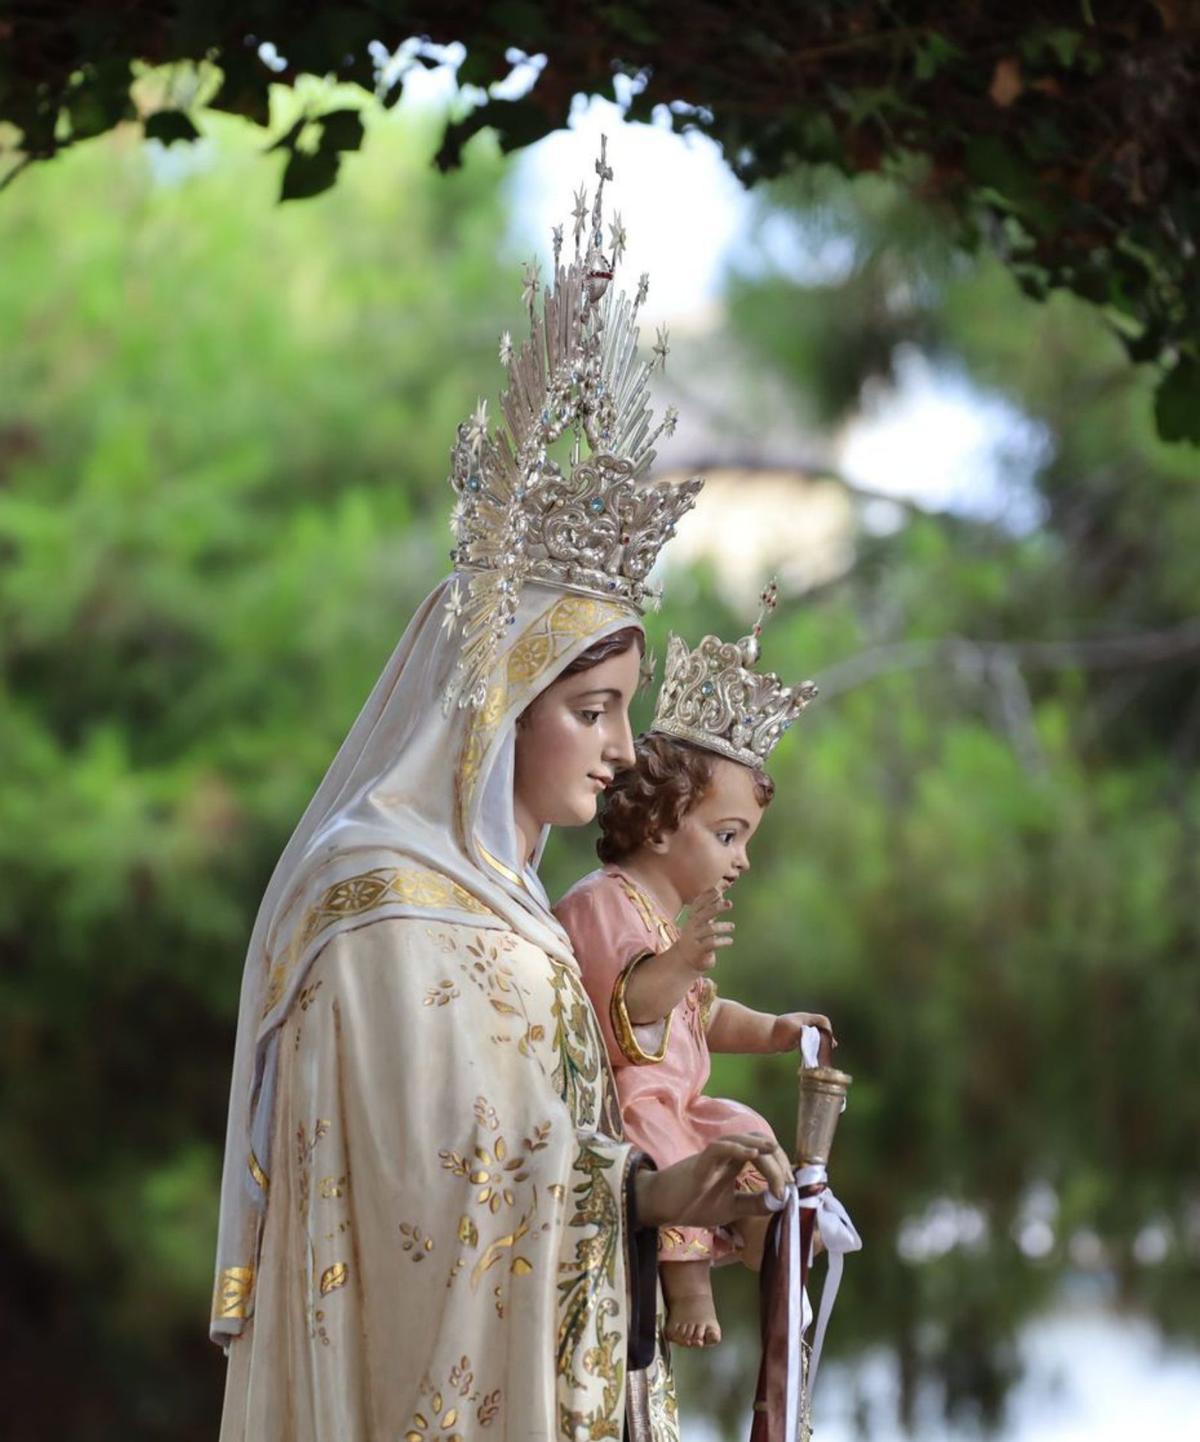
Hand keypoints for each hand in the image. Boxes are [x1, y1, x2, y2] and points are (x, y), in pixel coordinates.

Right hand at [634, 1133, 791, 1229]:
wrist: (661, 1206)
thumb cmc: (693, 1204)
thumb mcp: (731, 1208)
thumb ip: (753, 1204)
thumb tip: (779, 1202)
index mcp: (733, 1163)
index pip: (762, 1154)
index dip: (779, 1167)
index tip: (788, 1190)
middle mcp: (725, 1155)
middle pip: (755, 1142)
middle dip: (776, 1158)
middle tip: (786, 1183)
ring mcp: (711, 1157)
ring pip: (739, 1139)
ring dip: (760, 1147)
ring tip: (776, 1159)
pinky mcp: (699, 1164)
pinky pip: (718, 1148)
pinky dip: (736, 1148)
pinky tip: (752, 1154)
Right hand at [663, 887, 732, 974]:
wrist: (685, 960)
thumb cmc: (698, 937)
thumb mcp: (703, 921)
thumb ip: (712, 906)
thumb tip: (723, 887)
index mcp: (692, 918)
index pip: (698, 904)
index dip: (707, 896)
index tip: (719, 891)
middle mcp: (692, 927)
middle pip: (703, 914)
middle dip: (716, 908)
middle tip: (730, 904)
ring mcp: (694, 939)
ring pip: (709, 929)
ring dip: (722, 926)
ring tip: (732, 927)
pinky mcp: (699, 951)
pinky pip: (711, 944)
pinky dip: (722, 941)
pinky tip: (730, 941)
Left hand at [769, 1011, 834, 1052]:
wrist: (767, 1035)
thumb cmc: (780, 1030)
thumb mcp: (794, 1030)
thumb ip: (806, 1033)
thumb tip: (811, 1037)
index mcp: (806, 1018)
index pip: (823, 1021)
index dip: (827, 1029)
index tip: (828, 1039)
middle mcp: (806, 1024)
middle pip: (822, 1029)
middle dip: (827, 1037)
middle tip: (831, 1047)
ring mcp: (803, 1031)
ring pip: (818, 1036)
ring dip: (823, 1043)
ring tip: (828, 1052)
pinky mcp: (800, 1039)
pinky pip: (812, 1043)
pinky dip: (817, 1048)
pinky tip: (821, 1055)